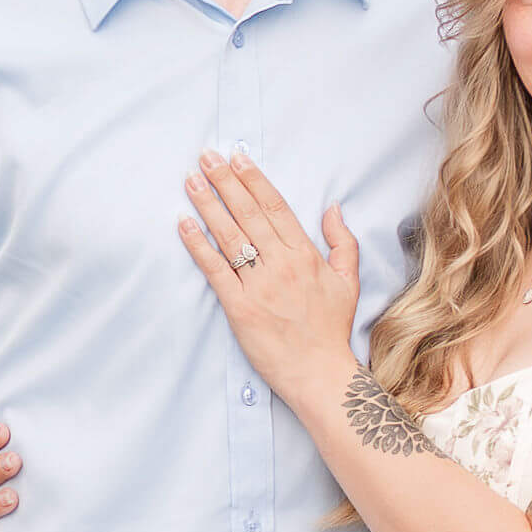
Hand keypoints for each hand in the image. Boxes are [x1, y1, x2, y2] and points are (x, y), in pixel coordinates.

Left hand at [180, 152, 359, 398]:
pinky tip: (184, 224)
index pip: (275, 207)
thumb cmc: (331, 328)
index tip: (237, 159)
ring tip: (190, 181)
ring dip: (207, 205)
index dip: (254, 180)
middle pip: (248, 213)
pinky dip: (198, 245)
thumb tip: (332, 207)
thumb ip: (343, 241)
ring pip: (229, 236)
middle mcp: (281, 264)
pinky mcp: (239, 308)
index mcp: (305, 254)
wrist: (320, 373)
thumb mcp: (348, 280)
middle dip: (225, 182)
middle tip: (206, 157)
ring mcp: (259, 285)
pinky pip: (215, 270)